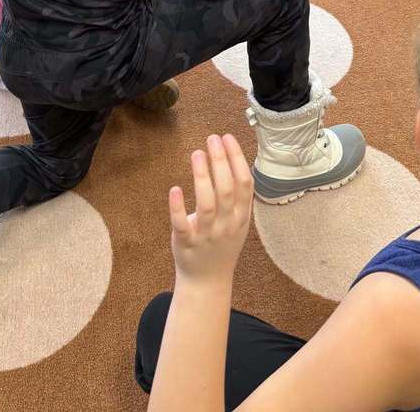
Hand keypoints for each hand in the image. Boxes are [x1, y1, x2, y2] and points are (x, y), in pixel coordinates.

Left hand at [170, 134, 253, 284]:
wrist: (207, 281)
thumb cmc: (222, 244)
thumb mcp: (239, 223)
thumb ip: (239, 197)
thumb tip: (233, 158)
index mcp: (241, 217)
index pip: (244, 184)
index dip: (237, 159)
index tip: (227, 138)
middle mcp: (226, 225)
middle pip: (227, 190)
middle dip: (221, 161)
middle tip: (212, 138)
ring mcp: (206, 235)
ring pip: (207, 204)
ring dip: (203, 177)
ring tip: (197, 153)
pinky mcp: (186, 242)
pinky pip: (182, 224)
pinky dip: (178, 207)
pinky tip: (174, 189)